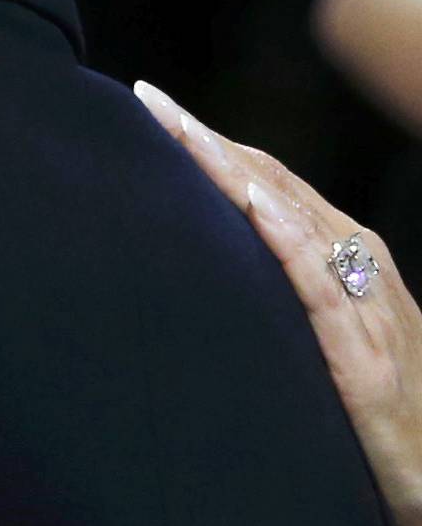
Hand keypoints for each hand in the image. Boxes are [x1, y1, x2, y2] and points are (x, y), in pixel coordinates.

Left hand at [135, 80, 421, 525]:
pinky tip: (253, 203)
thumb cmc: (379, 426)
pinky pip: (323, 281)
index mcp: (340, 263)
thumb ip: (282, 306)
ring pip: (293, 217)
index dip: (212, 148)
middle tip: (146, 99)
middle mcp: (356, 269)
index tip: (152, 109)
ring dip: (234, 169)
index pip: (267, 189)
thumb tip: (211, 274)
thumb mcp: (322, 349)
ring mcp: (365, 306)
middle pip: (273, 187)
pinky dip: (288, 236)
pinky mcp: (365, 353)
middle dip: (208, 141)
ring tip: (179, 127)